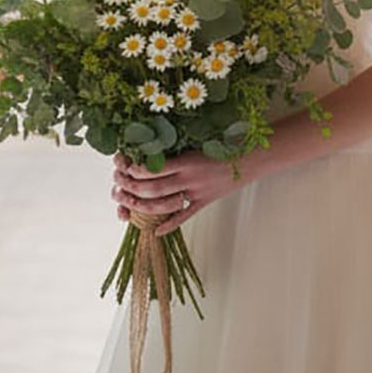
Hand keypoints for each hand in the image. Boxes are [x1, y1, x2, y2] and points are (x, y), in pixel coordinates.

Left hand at [111, 148, 243, 235]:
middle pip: (152, 189)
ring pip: (163, 205)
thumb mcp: (198, 141)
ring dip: (142, 208)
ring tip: (129, 207)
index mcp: (185, 160)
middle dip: (131, 190)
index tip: (123, 168)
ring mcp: (197, 192)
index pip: (151, 169)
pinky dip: (169, 225)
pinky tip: (157, 231)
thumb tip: (151, 149)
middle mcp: (189, 177)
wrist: (252, 158)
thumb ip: (177, 148)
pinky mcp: (205, 202)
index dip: (133, 171)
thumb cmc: (225, 144)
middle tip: (119, 189)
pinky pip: (184, 216)